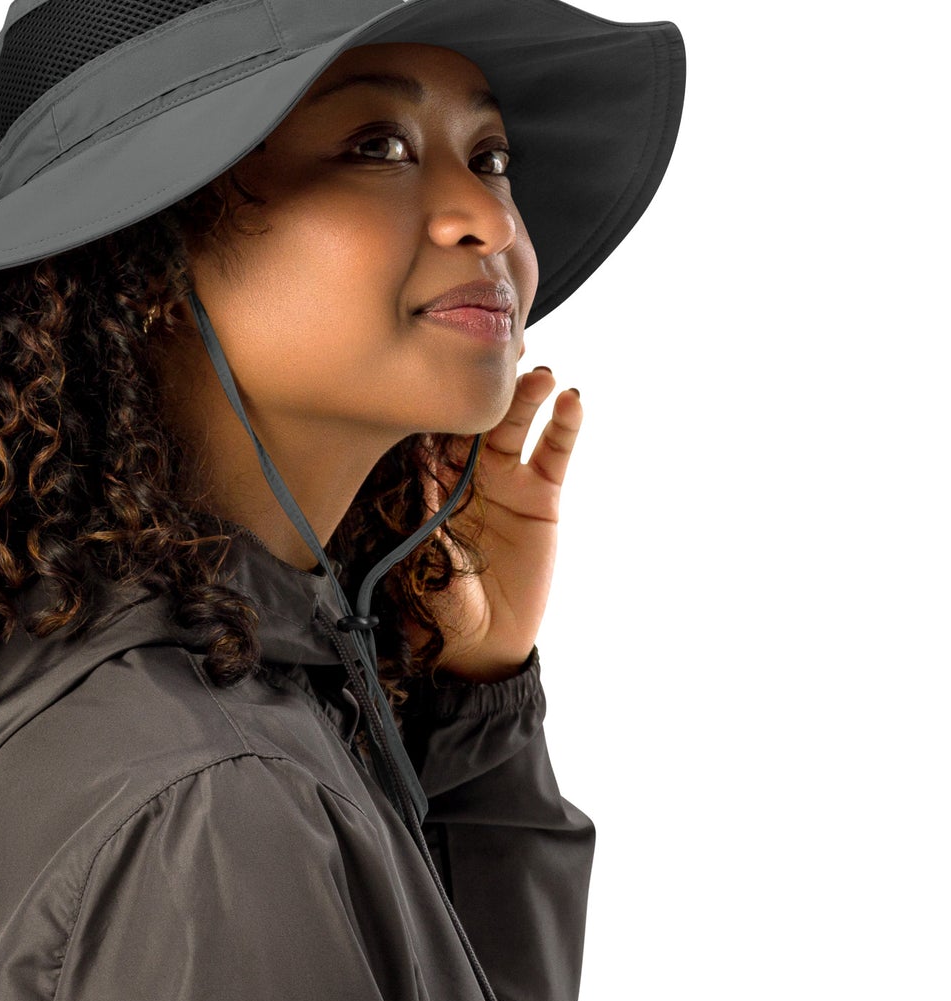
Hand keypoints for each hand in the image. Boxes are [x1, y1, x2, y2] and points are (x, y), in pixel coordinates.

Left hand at [402, 367, 582, 681]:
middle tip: (502, 358)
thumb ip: (429, 512)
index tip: (443, 366)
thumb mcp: (425, 559)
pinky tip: (574, 399)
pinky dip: (565, 426)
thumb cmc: (437, 603)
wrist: (480, 643)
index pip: (431, 430)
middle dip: (486, 388)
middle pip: (475, 417)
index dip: (440, 399)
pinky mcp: (541, 494)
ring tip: (542, 377)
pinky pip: (553, 452)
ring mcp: (504, 479)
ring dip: (527, 398)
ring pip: (514, 426)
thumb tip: (426, 466)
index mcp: (426, 480)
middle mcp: (464, 471)